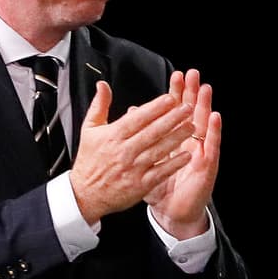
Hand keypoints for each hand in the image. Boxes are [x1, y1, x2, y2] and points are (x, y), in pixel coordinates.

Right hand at [70, 81, 195, 222]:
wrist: (85, 194)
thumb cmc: (89, 161)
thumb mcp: (89, 130)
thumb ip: (99, 105)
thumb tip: (103, 85)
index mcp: (113, 136)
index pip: (138, 118)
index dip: (156, 107)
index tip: (171, 98)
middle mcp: (124, 151)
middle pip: (152, 131)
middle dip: (173, 118)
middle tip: (188, 107)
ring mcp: (133, 168)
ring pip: (159, 149)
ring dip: (177, 137)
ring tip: (192, 127)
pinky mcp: (140, 185)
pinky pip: (160, 172)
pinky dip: (174, 164)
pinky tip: (187, 155)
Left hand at [144, 69, 221, 239]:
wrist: (173, 212)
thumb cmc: (161, 187)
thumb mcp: (146, 161)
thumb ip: (139, 137)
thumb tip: (131, 113)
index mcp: (175, 140)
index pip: (176, 112)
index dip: (176, 94)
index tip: (175, 76)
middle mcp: (190, 143)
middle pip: (191, 112)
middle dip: (191, 93)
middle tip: (191, 74)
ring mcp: (201, 152)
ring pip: (204, 125)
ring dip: (206, 106)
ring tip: (205, 88)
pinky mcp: (207, 165)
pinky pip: (212, 147)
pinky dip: (214, 132)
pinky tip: (215, 118)